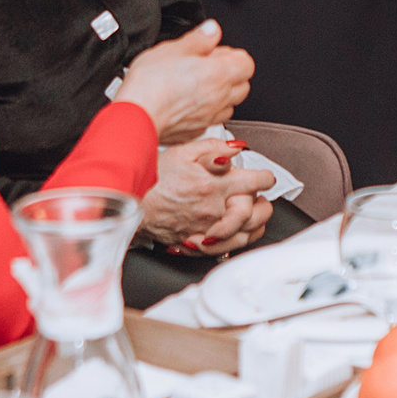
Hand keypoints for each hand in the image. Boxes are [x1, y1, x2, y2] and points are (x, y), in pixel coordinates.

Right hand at [114, 21, 254, 143]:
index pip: (246, 64)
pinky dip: (205, 111)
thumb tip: (212, 30)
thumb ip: (198, 38)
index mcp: (219, 74)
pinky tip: (187, 102)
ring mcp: (208, 118)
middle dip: (230, 74)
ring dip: (220, 94)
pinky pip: (210, 120)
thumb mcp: (173, 48)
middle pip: (242, 86)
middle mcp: (219, 98)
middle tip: (209, 66)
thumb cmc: (150, 83)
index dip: (232, 55)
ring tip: (198, 84)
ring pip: (228, 105)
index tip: (215, 51)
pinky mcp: (195, 132)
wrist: (136, 116)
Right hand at [140, 139, 275, 251]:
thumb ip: (214, 148)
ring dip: (254, 225)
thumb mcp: (183, 151)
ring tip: (253, 215)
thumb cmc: (152, 178)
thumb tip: (236, 149)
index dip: (266, 177)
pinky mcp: (196, 243)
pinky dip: (235, 242)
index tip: (267, 177)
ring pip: (245, 235)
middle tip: (261, 198)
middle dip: (265, 204)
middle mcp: (214, 210)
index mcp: (214, 185)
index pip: (255, 182)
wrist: (130, 203)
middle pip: (257, 213)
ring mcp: (206, 229)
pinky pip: (225, 249)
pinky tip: (234, 233)